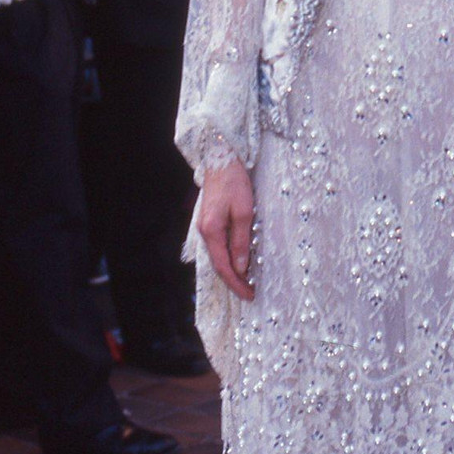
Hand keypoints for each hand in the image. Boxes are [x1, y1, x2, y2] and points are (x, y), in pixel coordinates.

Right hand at [198, 159, 255, 300]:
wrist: (221, 159)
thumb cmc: (234, 183)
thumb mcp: (244, 212)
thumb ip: (241, 241)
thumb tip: (240, 267)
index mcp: (211, 231)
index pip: (224, 266)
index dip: (236, 283)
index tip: (249, 294)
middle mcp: (204, 231)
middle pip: (218, 263)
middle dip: (233, 280)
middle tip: (250, 292)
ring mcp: (204, 226)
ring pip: (217, 255)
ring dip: (231, 270)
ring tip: (246, 281)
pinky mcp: (209, 221)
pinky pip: (217, 246)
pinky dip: (227, 257)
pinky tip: (237, 261)